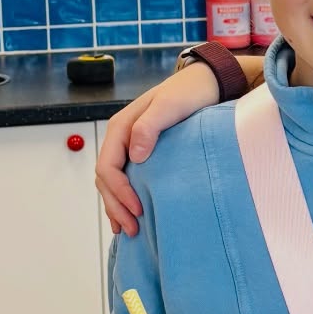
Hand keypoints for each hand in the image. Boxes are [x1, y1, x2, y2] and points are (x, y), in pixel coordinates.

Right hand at [96, 63, 221, 235]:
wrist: (206, 83)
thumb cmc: (189, 92)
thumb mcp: (169, 106)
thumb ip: (149, 127)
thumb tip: (135, 154)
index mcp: (121, 128)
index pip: (107, 167)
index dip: (119, 192)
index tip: (138, 209)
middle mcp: (121, 138)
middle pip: (106, 179)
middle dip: (116, 206)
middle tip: (134, 229)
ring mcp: (130, 147)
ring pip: (112, 183)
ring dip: (118, 207)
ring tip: (130, 230)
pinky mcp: (143, 153)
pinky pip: (126, 180)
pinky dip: (124, 200)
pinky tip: (130, 216)